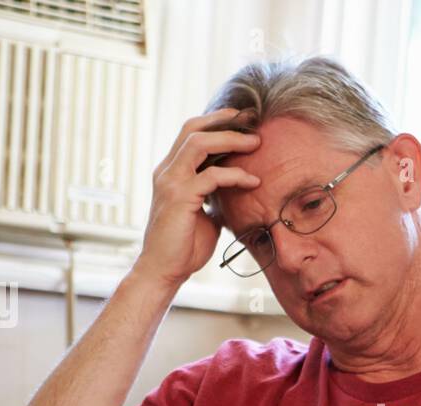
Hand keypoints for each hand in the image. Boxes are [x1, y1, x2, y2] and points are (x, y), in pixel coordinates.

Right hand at [132, 109, 261, 291]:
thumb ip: (214, 198)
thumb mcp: (204, 215)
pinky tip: (253, 181)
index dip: (215, 122)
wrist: (164, 271)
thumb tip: (234, 191)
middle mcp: (166, 171)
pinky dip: (235, 175)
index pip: (190, 133)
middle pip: (192, 128)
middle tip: (251, 119)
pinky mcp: (179, 197)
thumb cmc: (184, 246)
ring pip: (199, 143)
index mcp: (170, 172)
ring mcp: (170, 182)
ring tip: (256, 143)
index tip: (242, 120)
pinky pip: (211, 176)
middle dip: (224, 120)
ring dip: (231, 140)